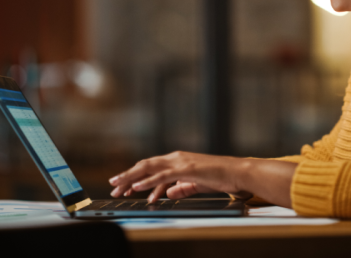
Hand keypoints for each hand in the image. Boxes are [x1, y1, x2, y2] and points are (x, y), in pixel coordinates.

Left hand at [109, 152, 297, 206]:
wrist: (237, 172)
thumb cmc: (219, 176)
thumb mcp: (196, 184)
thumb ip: (181, 187)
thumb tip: (168, 193)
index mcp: (177, 160)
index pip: (150, 167)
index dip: (134, 175)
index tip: (122, 185)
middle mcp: (176, 158)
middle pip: (145, 165)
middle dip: (126, 176)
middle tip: (113, 186)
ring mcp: (180, 162)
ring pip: (149, 168)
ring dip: (131, 178)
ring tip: (118, 187)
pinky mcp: (186, 169)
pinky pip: (162, 176)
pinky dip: (148, 181)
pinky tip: (137, 187)